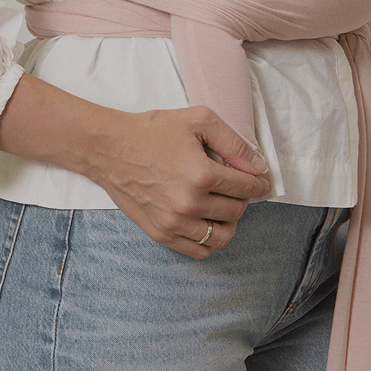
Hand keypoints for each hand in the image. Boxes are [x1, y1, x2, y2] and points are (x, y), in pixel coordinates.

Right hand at [88, 105, 270, 259]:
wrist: (110, 148)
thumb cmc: (152, 131)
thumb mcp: (198, 120)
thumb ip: (233, 143)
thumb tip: (259, 166)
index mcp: (202, 174)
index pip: (246, 188)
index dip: (258, 184)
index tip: (260, 182)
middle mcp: (190, 203)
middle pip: (236, 211)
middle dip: (242, 198)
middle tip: (236, 187)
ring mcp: (174, 222)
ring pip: (222, 235)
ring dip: (229, 221)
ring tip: (222, 206)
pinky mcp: (161, 233)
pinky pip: (199, 250)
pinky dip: (209, 240)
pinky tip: (206, 221)